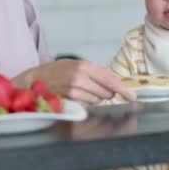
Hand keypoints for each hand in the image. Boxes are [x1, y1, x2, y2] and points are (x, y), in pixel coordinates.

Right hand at [14, 59, 136, 104]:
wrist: (36, 78)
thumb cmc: (57, 70)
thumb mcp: (77, 64)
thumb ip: (97, 72)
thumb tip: (116, 82)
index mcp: (84, 66)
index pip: (110, 80)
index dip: (123, 90)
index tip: (132, 97)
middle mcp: (80, 77)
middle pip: (106, 92)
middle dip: (106, 92)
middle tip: (94, 87)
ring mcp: (74, 90)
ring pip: (98, 100)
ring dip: (95, 97)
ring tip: (82, 90)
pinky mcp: (69, 101)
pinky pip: (87, 105)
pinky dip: (87, 102)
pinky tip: (77, 96)